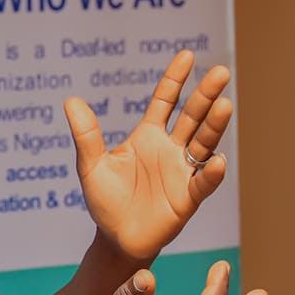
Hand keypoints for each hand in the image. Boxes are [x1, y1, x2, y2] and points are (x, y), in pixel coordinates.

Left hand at [65, 50, 231, 258]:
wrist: (115, 239)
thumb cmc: (105, 201)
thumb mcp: (90, 166)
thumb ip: (86, 135)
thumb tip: (70, 100)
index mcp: (147, 137)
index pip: (165, 101)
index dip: (175, 79)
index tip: (188, 55)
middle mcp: (170, 149)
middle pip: (192, 116)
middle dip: (205, 95)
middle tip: (221, 72)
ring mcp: (182, 171)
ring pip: (203, 143)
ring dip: (214, 126)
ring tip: (224, 105)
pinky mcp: (188, 198)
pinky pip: (203, 182)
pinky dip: (211, 173)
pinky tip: (217, 161)